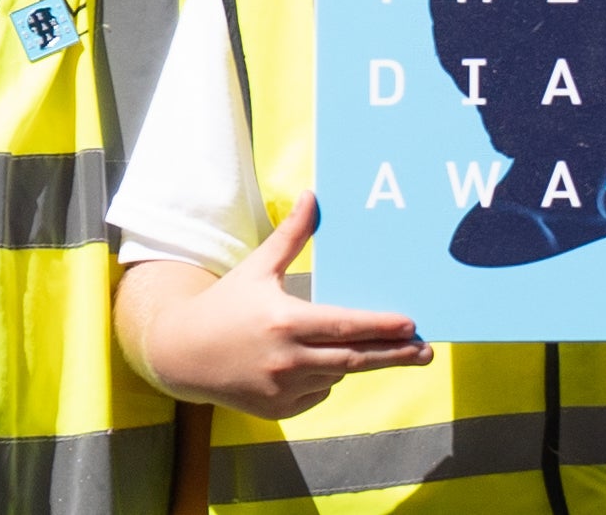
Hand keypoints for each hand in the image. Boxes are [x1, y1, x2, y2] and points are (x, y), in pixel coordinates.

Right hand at [142, 199, 428, 415]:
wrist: (180, 355)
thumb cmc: (224, 306)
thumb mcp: (257, 268)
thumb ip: (291, 236)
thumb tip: (313, 194)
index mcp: (284, 322)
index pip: (344, 326)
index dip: (381, 327)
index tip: (412, 325)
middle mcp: (285, 360)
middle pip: (353, 359)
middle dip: (393, 355)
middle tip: (426, 351)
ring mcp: (279, 389)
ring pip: (336, 375)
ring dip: (356, 361)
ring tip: (385, 351)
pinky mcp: (274, 410)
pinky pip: (317, 393)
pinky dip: (328, 379)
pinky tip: (325, 363)